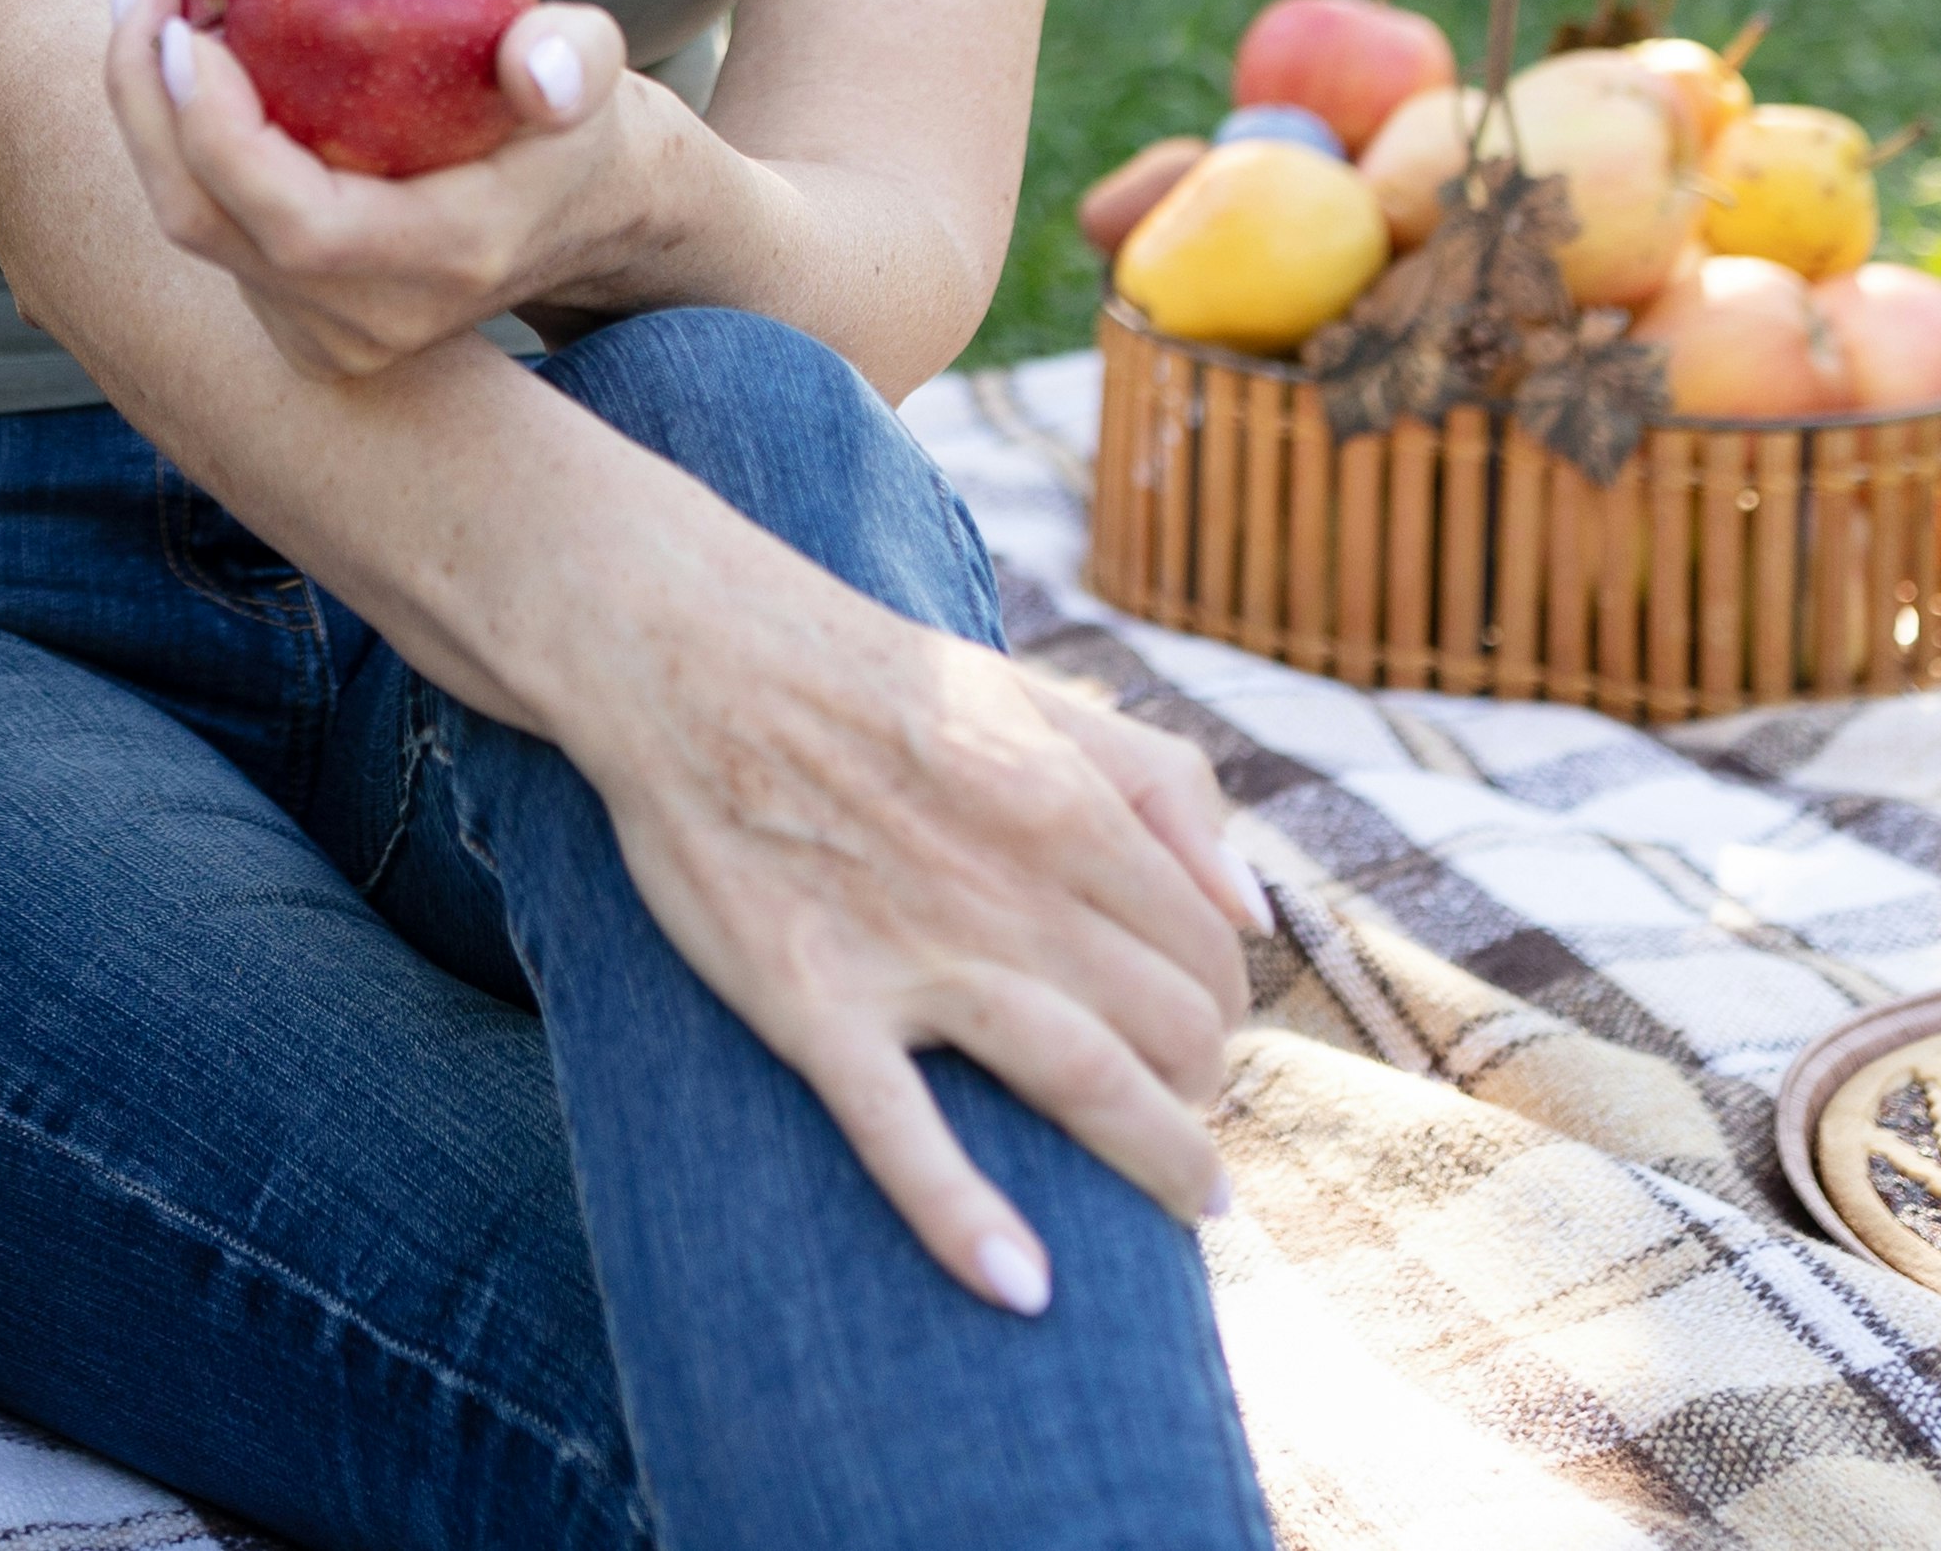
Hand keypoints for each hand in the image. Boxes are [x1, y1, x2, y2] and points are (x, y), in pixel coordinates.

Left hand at [100, 0, 643, 381]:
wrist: (573, 215)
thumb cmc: (570, 119)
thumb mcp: (592, 70)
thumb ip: (578, 55)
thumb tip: (540, 67)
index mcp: (446, 259)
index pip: (295, 223)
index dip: (217, 131)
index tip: (187, 26)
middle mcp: (376, 319)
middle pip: (206, 225)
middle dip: (146, 103)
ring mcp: (330, 334)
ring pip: (192, 229)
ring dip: (148, 114)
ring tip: (148, 6)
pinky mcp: (296, 321)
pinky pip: (207, 230)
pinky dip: (175, 143)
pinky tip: (177, 59)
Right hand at [545, 512, 1268, 1300]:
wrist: (687, 654)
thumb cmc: (869, 679)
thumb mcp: (1035, 695)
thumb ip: (1164, 786)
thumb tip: (1254, 914)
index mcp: (1072, 809)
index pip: (1209, 955)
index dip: (1220, 1010)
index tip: (1190, 1039)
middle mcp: (1014, 887)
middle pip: (1174, 1031)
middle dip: (1200, 1091)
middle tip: (1178, 1116)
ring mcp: (913, 953)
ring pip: (1087, 1083)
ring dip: (1158, 1164)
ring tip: (1186, 1211)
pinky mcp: (812, 1003)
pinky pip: (902, 1131)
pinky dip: (964, 1216)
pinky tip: (1023, 1286)